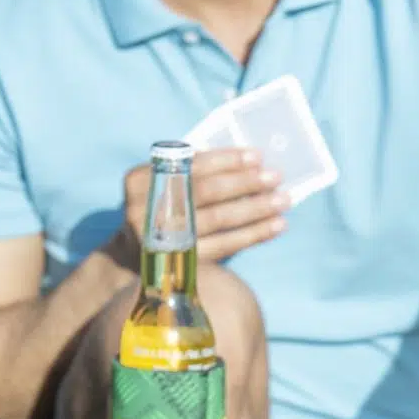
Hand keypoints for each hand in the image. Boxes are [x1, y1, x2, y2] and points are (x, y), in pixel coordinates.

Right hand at [107, 149, 289, 268]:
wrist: (135, 261)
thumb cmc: (160, 214)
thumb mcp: (163, 188)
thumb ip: (190, 173)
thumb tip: (244, 161)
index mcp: (140, 180)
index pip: (190, 165)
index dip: (226, 160)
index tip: (256, 156)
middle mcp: (146, 208)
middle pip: (206, 191)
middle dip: (244, 182)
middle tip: (275, 177)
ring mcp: (164, 238)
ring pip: (219, 219)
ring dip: (255, 209)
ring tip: (283, 201)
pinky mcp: (183, 263)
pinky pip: (225, 245)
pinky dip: (253, 235)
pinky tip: (275, 227)